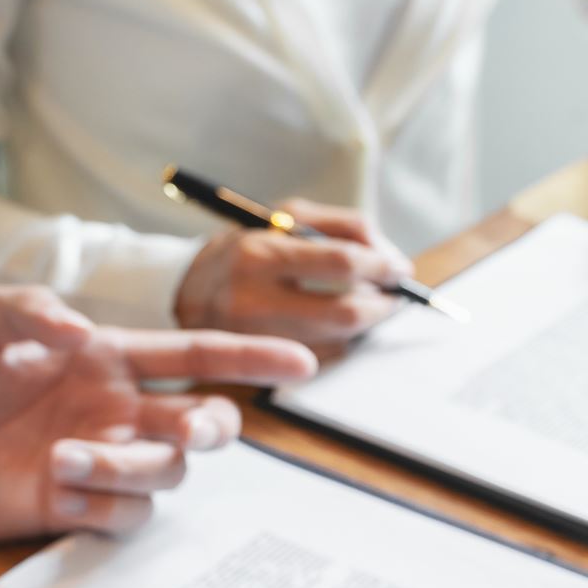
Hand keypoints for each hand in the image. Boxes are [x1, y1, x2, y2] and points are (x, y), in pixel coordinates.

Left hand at [0, 287, 315, 539]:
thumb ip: (26, 309)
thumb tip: (80, 331)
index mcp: (107, 360)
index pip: (195, 357)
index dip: (250, 359)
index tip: (302, 362)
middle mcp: (117, 412)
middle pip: (203, 424)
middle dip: (209, 428)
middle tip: (185, 429)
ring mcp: (100, 463)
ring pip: (163, 476)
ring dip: (127, 468)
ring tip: (61, 459)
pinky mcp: (76, 508)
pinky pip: (123, 517)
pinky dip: (101, 506)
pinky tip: (55, 490)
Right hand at [174, 199, 410, 356]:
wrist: (186, 292)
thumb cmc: (245, 249)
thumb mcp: (284, 217)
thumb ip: (342, 226)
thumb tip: (390, 257)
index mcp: (259, 253)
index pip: (340, 263)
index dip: (382, 267)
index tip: (401, 270)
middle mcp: (253, 301)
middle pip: (345, 314)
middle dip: (381, 306)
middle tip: (393, 297)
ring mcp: (255, 341)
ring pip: (338, 343)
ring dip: (363, 327)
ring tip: (364, 307)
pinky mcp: (258, 370)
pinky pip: (322, 361)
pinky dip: (340, 344)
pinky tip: (335, 328)